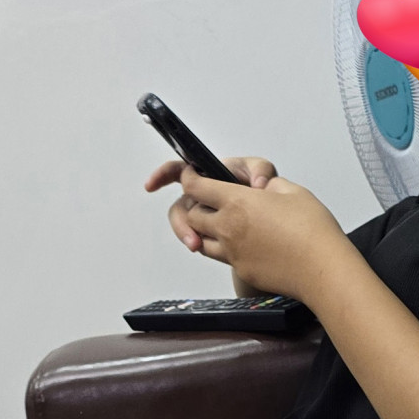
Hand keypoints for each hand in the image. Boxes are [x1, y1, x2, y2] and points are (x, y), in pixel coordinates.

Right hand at [144, 154, 276, 258]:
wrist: (267, 214)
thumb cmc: (258, 187)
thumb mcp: (261, 171)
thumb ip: (261, 170)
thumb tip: (258, 186)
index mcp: (206, 176)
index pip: (177, 172)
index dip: (162, 176)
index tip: (150, 186)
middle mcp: (199, 196)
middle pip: (180, 208)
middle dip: (180, 223)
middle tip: (190, 236)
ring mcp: (203, 216)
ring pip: (187, 226)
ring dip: (187, 235)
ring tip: (197, 246)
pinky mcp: (209, 232)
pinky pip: (198, 238)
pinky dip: (200, 244)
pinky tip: (207, 249)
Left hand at [146, 155, 346, 302]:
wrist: (322, 270)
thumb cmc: (312, 231)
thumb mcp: (292, 191)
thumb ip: (270, 184)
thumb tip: (262, 187)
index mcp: (237, 202)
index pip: (197, 187)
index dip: (190, 179)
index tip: (192, 177)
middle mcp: (228, 228)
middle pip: (193, 216)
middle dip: (197, 207)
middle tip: (211, 202)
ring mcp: (232, 253)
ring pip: (202, 241)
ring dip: (206, 231)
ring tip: (223, 224)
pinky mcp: (242, 271)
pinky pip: (222, 258)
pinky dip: (224, 249)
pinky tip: (243, 245)